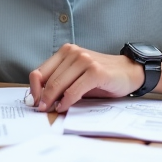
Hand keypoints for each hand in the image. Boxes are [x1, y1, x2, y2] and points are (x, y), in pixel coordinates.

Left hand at [28, 43, 144, 111]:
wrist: (129, 72)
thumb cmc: (101, 77)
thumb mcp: (77, 76)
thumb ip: (60, 81)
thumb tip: (39, 98)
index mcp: (66, 52)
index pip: (39, 71)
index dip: (33, 89)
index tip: (33, 102)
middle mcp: (74, 53)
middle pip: (48, 80)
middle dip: (41, 98)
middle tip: (41, 110)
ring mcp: (85, 60)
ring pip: (59, 84)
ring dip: (52, 101)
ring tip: (52, 110)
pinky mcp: (96, 71)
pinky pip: (74, 90)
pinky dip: (67, 101)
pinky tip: (64, 107)